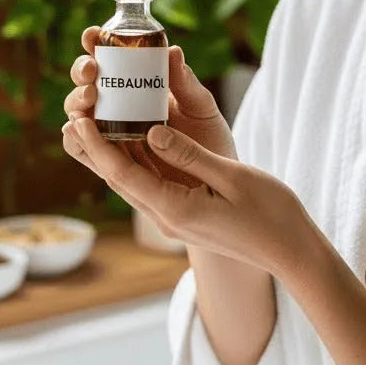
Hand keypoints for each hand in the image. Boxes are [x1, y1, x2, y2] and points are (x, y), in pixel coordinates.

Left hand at [62, 115, 309, 277]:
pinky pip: (151, 183)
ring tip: (95, 121)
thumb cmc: (270, 214)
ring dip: (112, 152)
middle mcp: (167, 217)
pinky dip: (137, 159)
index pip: (122, 174)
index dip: (96, 145)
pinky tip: (134, 137)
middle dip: (94, 146)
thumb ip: (189, 155)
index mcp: (175, 208)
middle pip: (118, 178)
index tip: (77, 119)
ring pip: (133, 181)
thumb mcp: (231, 177)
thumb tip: (152, 131)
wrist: (290, 251)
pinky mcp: (184, 213)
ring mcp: (175, 218)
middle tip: (75, 113)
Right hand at [64, 27, 237, 188]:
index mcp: (140, 85)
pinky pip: (84, 151)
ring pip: (79, 114)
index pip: (111, 58)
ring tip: (89, 99)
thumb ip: (187, 84)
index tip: (93, 34)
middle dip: (82, 71)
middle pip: (87, 83)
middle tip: (92, 70)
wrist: (216, 183)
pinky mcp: (111, 164)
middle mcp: (119, 107)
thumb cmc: (209, 139)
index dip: (95, 43)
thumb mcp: (202, 108)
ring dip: (76, 103)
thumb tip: (172, 51)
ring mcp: (112, 135)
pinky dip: (74, 140)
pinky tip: (76, 130)